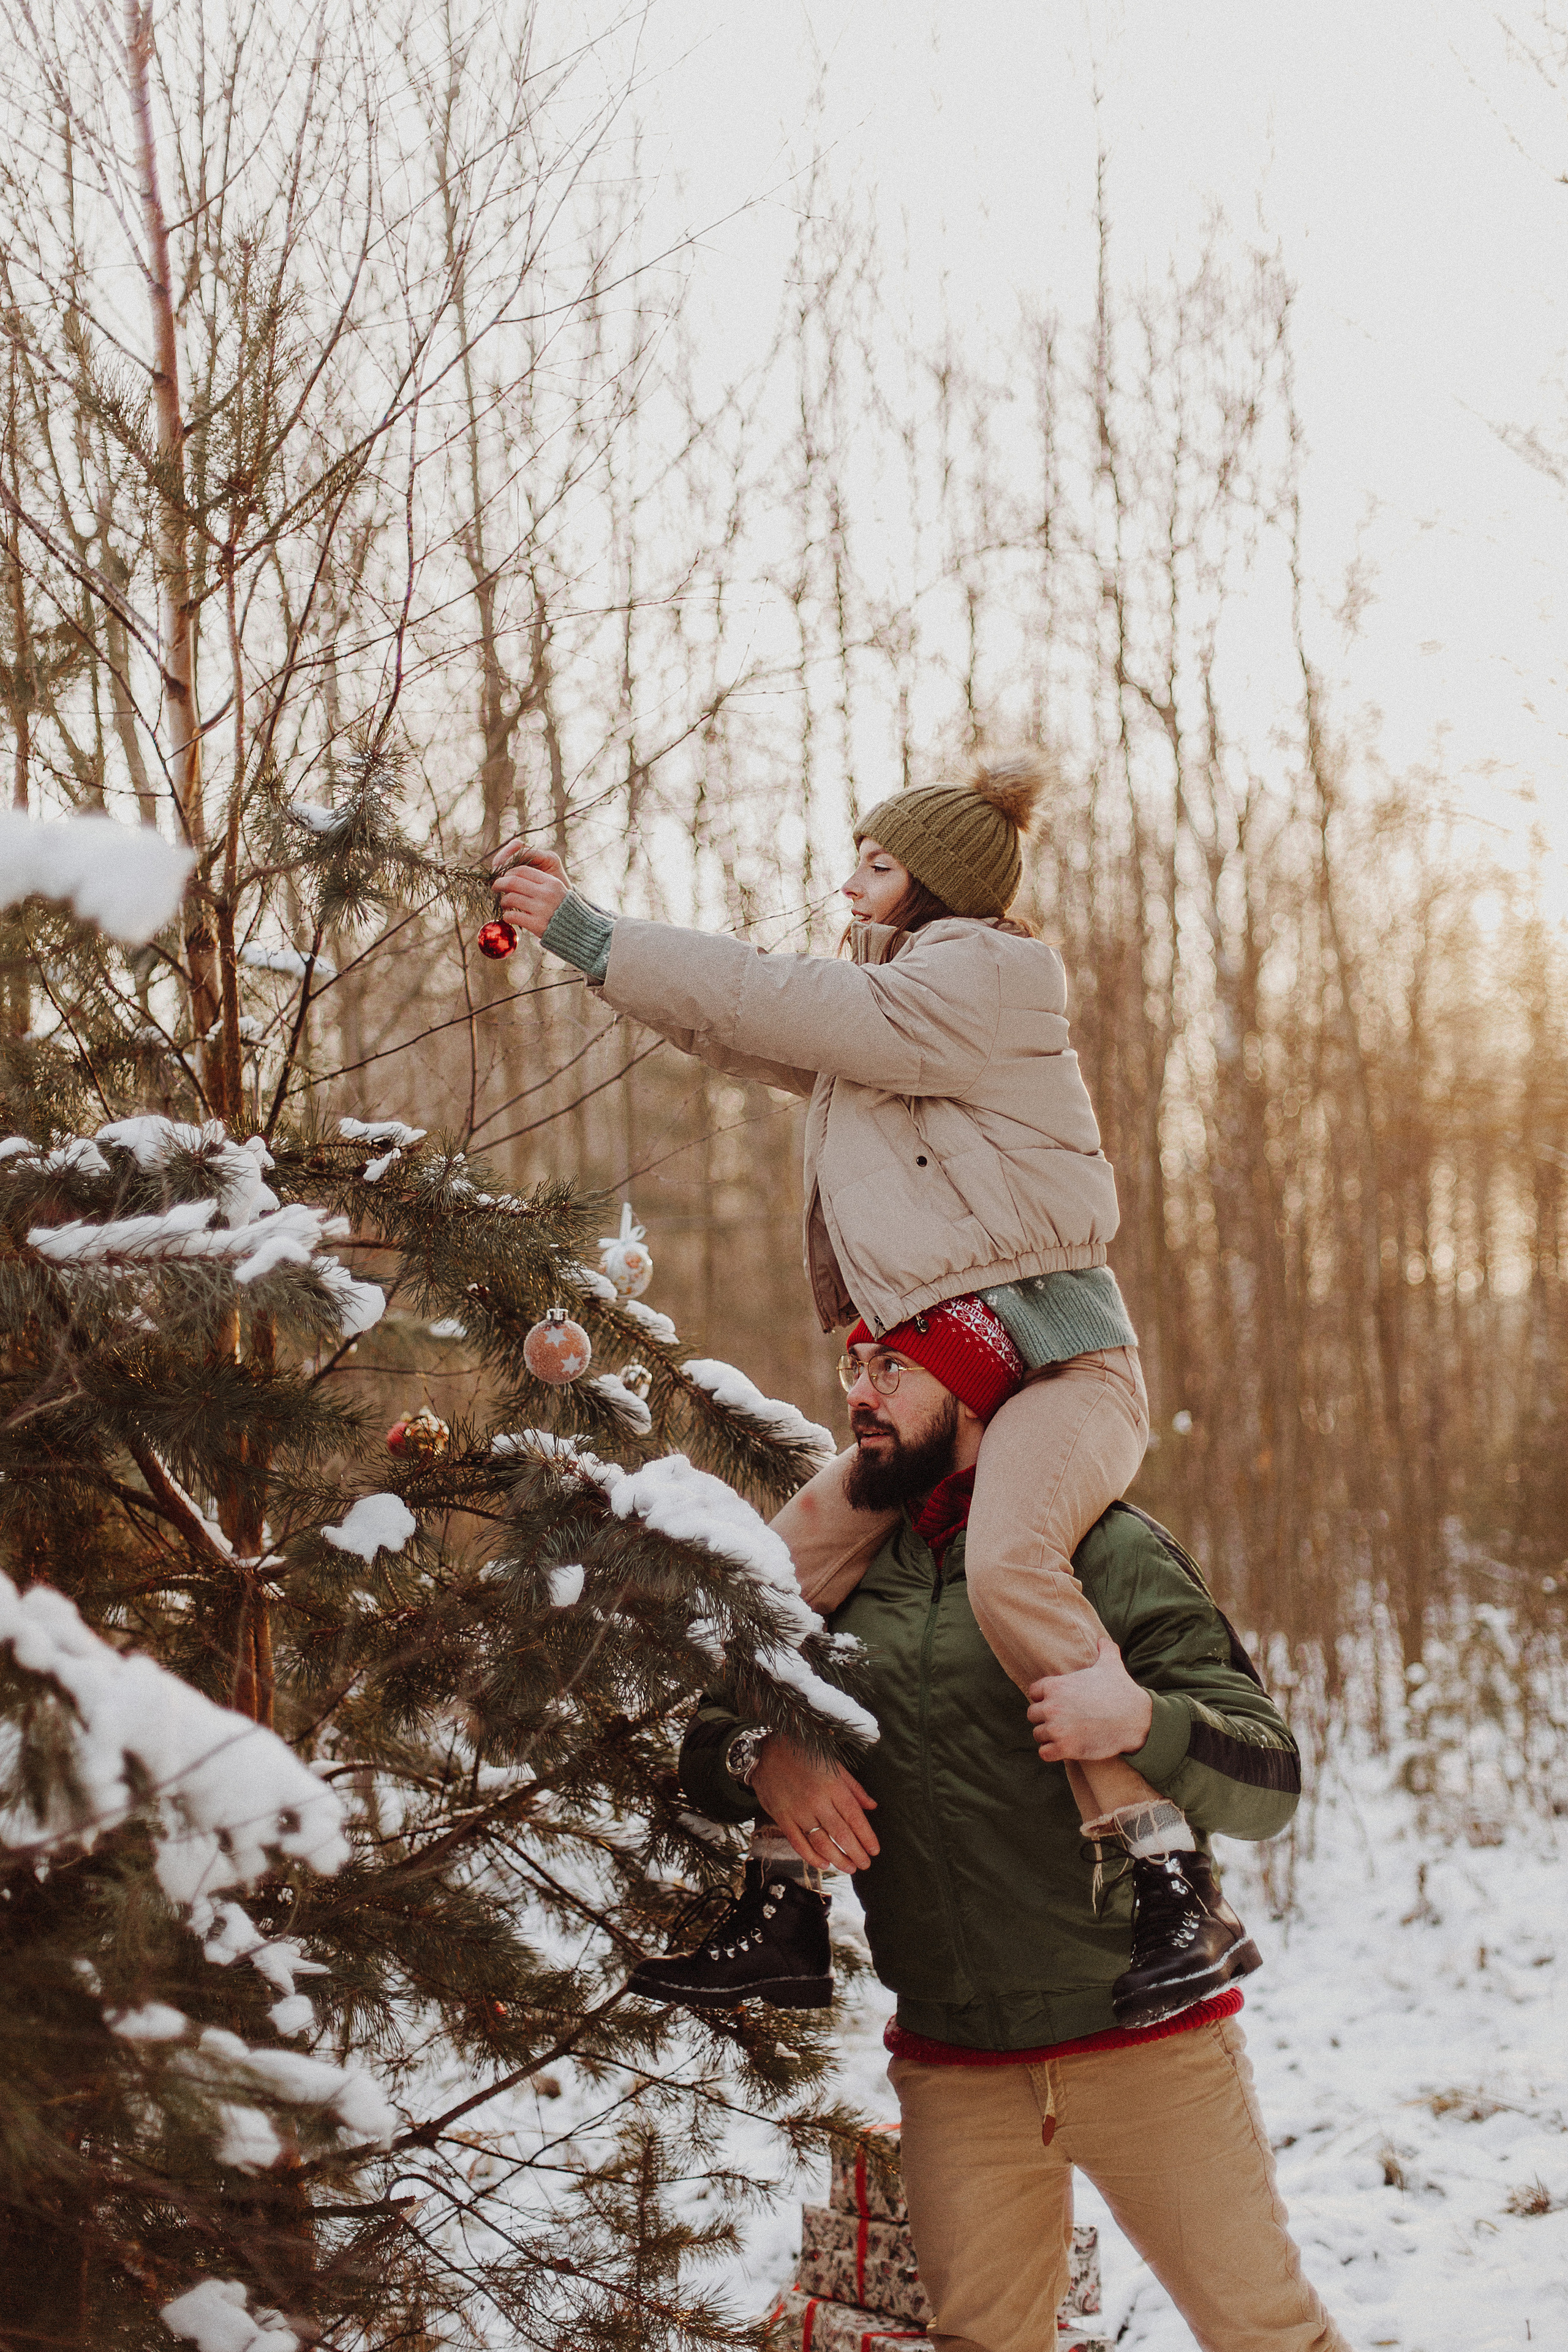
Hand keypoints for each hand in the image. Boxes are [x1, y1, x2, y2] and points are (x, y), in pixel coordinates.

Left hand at [491, 843, 569, 937]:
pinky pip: (512, 916)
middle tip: (495, 887)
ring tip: (505, 905)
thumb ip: (542, 884)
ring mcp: (541, 909)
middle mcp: (546, 894)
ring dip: (503, 901)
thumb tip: (515, 877)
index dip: (509, 872)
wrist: (581, 933)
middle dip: (499, 883)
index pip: (522, 870)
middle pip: (513, 881)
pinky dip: (507, 916)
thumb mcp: (559, 891)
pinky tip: (510, 917)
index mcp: (552, 882)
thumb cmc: (566, 911)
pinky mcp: (536, 924)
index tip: (504, 877)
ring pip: (510, 898)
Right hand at [749, 1737, 878, 1872]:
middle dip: (856, 1853)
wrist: (767, 1751)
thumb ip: (854, 1788)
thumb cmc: (805, 1755)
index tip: (875, 1850)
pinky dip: (811, 1857)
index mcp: (832, 1786)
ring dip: (837, 1859)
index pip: (855, 1817)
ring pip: (821, 1842)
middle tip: (865, 1865)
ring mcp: (798, 1810)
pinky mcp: (782, 1817)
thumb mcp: (834, 1765)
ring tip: (849, 1867)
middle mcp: (817, 1800)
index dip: (866, 1836)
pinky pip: (798, 1843)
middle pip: (841, 1834)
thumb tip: (872, 1806)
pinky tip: (824, 1864)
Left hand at [1027, 1636, 1153, 1762]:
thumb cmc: (1121, 1691)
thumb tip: (1103, 1640)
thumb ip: (1104, 1650)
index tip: (1056, 1702)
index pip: (1034, 1692)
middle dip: (1044, 1717)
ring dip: (1048, 1735)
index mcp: (1055, 1686)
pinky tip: (1063, 1748)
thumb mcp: (1111, 1664)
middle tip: (1060, 1720)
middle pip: (1032, 1714)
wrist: (1135, 1719)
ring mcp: (1057, 1729)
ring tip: (1063, 1734)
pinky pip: (1044, 1753)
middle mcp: (1052, 1707)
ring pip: (1038, 1734)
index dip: (1044, 1697)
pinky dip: (1051, 1752)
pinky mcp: (1065, 1748)